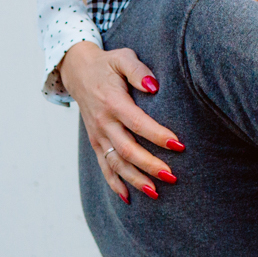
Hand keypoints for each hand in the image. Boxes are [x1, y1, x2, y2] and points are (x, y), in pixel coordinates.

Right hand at [56, 42, 184, 202]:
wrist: (78, 71)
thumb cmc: (107, 64)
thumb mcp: (123, 58)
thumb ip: (138, 70)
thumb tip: (153, 86)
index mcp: (112, 101)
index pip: (138, 123)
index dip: (158, 135)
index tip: (179, 145)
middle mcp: (103, 122)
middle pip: (127, 149)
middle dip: (150, 165)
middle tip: (172, 176)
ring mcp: (98, 135)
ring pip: (116, 163)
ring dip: (135, 180)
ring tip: (156, 192)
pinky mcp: (96, 143)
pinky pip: (104, 167)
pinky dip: (114, 184)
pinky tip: (128, 199)